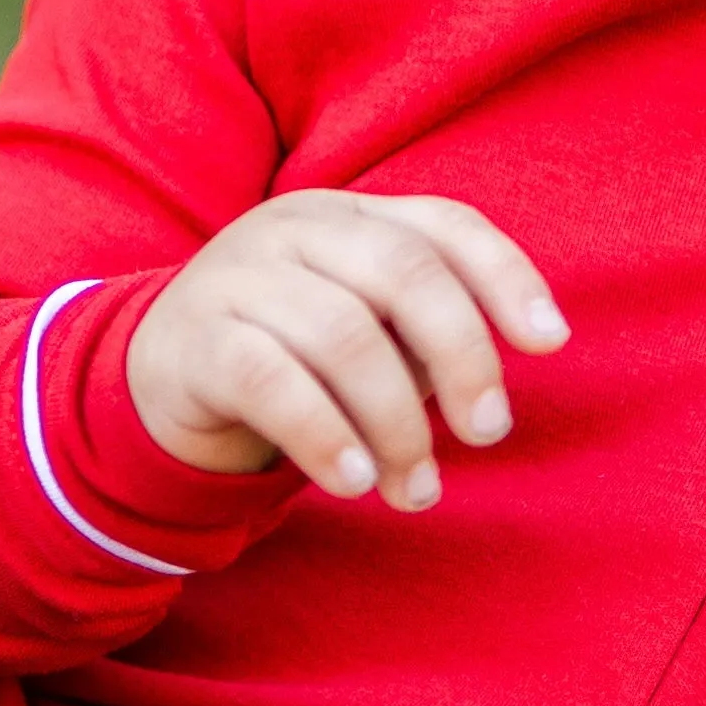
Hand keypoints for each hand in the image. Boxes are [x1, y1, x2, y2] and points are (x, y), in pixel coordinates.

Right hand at [125, 191, 567, 509]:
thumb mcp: (362, 333)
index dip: (506, 277)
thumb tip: (481, 395)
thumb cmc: (290, 357)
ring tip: (415, 488)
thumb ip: (419, 343)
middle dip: (463, 357)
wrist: (154, 380)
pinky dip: (325, 436)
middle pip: (405, 274)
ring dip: (396, 424)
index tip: (551, 343)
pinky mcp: (194, 340)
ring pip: (344, 336)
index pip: (446, 225)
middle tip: (488, 434)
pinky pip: (273, 383)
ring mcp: (238, 276)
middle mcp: (295, 228)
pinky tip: (353, 483)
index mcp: (350, 216)